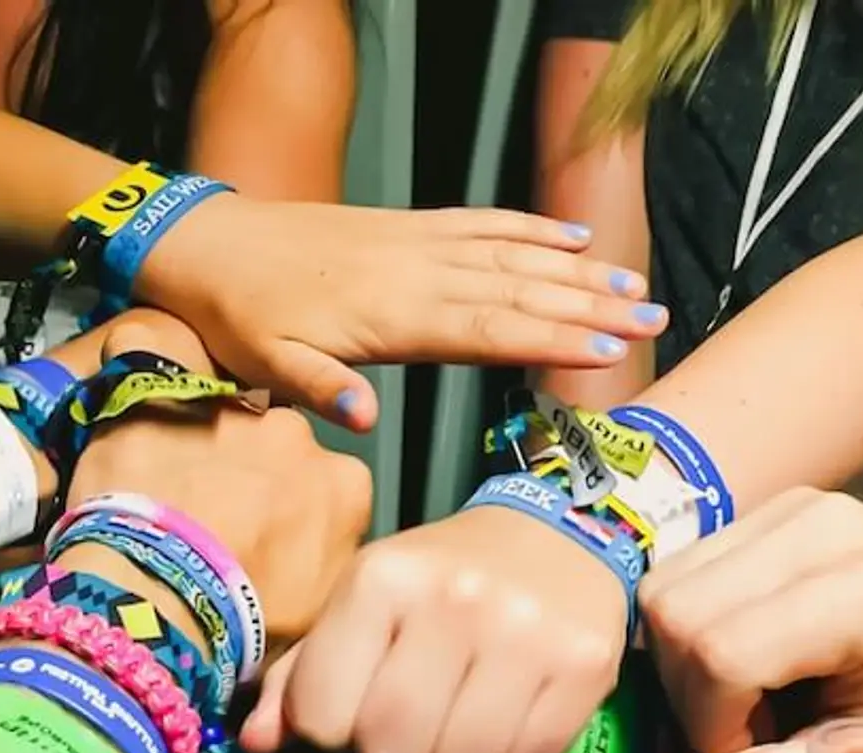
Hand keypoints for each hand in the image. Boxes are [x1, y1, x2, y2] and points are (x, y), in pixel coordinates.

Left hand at [66, 312, 373, 646]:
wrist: (164, 600)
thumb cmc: (243, 620)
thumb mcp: (317, 613)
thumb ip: (328, 567)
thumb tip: (317, 564)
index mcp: (343, 485)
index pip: (326, 489)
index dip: (294, 514)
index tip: (264, 542)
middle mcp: (295, 434)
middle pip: (275, 445)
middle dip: (249, 472)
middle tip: (208, 518)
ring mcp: (226, 409)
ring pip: (214, 414)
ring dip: (196, 440)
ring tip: (158, 489)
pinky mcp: (159, 398)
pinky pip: (143, 360)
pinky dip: (134, 378)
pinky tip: (121, 414)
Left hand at [139, 200, 668, 429]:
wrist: (210, 244)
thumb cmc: (239, 317)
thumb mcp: (264, 364)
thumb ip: (318, 386)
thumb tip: (364, 419)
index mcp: (391, 316)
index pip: (487, 329)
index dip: (549, 339)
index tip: (605, 350)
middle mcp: (417, 273)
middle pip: (518, 291)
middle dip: (589, 306)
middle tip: (652, 320)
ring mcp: (418, 244)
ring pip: (513, 254)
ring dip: (577, 270)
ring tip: (635, 286)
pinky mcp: (410, 227)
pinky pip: (482, 223)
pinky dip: (531, 228)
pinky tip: (573, 236)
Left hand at [240, 506, 628, 752]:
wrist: (557, 536)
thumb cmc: (442, 579)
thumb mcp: (364, 605)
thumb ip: (302, 675)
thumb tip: (255, 745)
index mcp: (381, 579)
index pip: (324, 715)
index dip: (333, 735)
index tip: (355, 718)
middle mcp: (454, 600)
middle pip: (392, 748)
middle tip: (411, 732)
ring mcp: (526, 633)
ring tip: (459, 728)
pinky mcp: (585, 665)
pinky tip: (509, 721)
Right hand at [640, 489, 862, 752]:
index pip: (723, 653)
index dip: (712, 723)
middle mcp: (817, 527)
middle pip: (676, 612)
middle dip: (686, 692)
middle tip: (738, 731)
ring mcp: (789, 507)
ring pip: (665, 586)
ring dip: (680, 659)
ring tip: (738, 695)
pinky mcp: (771, 505)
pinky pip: (683, 568)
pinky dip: (690, 626)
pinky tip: (738, 657)